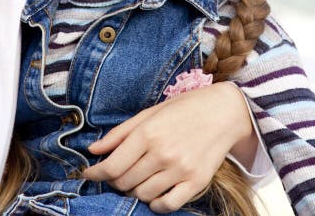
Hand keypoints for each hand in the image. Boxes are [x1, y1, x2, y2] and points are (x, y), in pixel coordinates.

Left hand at [83, 82, 256, 213]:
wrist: (225, 111)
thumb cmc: (184, 108)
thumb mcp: (149, 112)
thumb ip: (120, 133)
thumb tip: (93, 150)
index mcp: (148, 133)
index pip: (112, 166)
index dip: (96, 173)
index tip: (89, 173)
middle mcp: (162, 154)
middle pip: (125, 182)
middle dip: (114, 181)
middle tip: (116, 173)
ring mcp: (180, 170)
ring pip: (143, 194)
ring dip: (134, 190)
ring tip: (136, 179)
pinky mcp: (196, 182)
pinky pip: (167, 205)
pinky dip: (155, 203)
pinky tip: (154, 193)